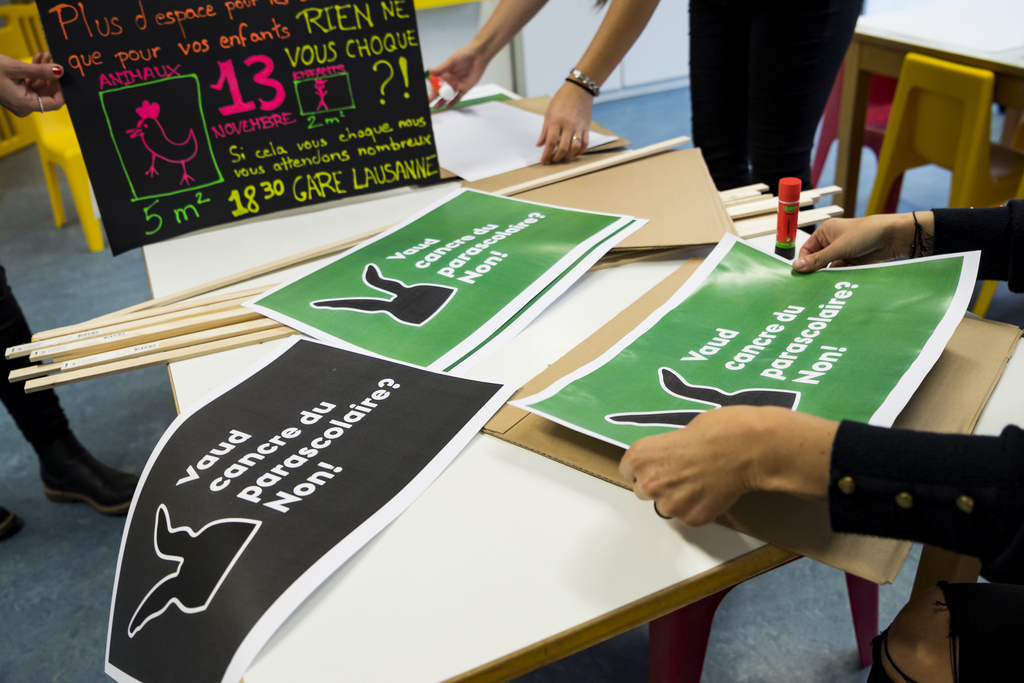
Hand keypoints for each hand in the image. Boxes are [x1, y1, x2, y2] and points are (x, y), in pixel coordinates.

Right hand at [0, 52, 63, 116]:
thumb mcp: (16, 68)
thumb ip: (40, 71)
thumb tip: (60, 71)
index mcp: (24, 105)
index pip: (53, 103)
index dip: (61, 90)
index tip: (64, 76)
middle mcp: (24, 105)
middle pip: (47, 93)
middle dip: (52, 75)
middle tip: (54, 59)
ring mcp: (19, 99)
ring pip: (40, 85)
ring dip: (44, 70)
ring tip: (46, 55)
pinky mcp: (16, 91)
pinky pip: (31, 82)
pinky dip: (35, 71)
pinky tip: (39, 58)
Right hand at [427, 46, 488, 107]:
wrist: (478, 56)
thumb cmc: (464, 55)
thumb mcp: (451, 61)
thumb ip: (441, 68)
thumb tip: (430, 71)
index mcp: (445, 73)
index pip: (436, 82)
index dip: (432, 88)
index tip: (429, 92)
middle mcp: (450, 80)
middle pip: (441, 90)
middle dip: (434, 96)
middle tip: (428, 102)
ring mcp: (457, 85)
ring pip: (448, 95)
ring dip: (442, 101)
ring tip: (436, 106)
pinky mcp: (465, 88)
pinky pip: (458, 97)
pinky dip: (453, 102)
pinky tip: (447, 105)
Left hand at [538, 82, 593, 163]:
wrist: (579, 89)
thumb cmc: (562, 99)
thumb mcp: (548, 113)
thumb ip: (545, 131)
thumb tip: (540, 145)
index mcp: (556, 120)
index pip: (551, 142)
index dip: (547, 154)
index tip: (544, 161)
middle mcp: (568, 125)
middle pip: (563, 148)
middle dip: (557, 158)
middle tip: (552, 161)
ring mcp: (579, 127)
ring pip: (575, 148)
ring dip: (568, 157)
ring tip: (562, 158)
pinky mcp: (587, 127)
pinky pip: (585, 143)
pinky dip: (579, 151)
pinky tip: (574, 153)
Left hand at [619, 406, 835, 525]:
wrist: (748, 447)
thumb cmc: (718, 429)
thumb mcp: (680, 431)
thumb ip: (665, 451)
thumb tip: (669, 460)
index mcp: (640, 456)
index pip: (627, 471)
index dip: (646, 467)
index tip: (659, 465)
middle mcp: (649, 482)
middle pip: (643, 491)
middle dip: (660, 484)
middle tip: (683, 473)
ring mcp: (671, 504)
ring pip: (666, 506)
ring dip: (679, 498)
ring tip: (701, 481)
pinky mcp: (692, 518)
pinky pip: (688, 516)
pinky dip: (698, 508)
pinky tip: (713, 491)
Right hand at [793, 213, 931, 272]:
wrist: (892, 237)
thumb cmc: (866, 233)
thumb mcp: (838, 248)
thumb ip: (817, 260)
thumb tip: (796, 267)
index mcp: (825, 232)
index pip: (807, 250)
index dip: (804, 262)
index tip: (802, 276)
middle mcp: (832, 242)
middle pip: (818, 261)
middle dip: (817, 271)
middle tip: (811, 285)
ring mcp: (843, 252)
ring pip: (829, 268)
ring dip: (829, 275)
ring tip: (826, 285)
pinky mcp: (853, 261)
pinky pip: (841, 272)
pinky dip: (840, 277)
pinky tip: (838, 283)